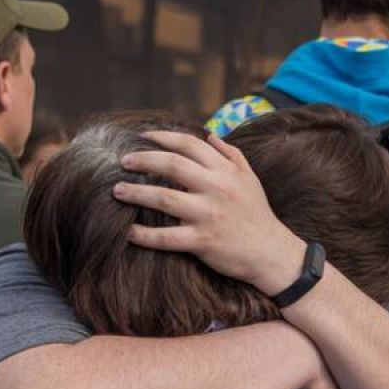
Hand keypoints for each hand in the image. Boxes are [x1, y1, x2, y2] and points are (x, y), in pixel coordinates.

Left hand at [113, 131, 307, 296]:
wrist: (272, 253)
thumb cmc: (257, 214)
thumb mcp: (250, 179)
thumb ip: (231, 154)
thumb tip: (210, 135)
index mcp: (225, 171)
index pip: (188, 144)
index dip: (162, 137)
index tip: (142, 137)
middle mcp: (216, 188)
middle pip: (172, 165)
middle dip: (142, 160)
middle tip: (123, 161)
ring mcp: (208, 215)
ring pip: (164, 199)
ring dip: (136, 193)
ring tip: (116, 191)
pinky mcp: (203, 241)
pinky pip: (167, 238)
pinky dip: (145, 236)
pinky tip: (128, 232)